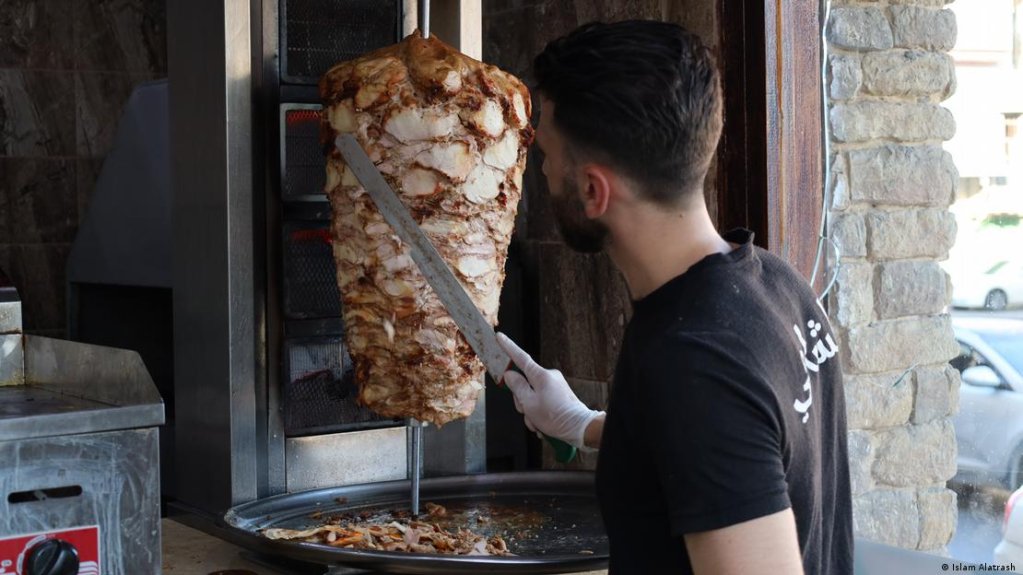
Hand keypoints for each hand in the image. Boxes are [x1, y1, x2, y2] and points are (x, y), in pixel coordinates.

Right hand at [496, 332, 603, 449]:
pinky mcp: (558, 393)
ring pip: (531, 394)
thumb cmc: (555, 416)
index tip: (500, 337)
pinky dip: (538, 412)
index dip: (508, 347)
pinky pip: (541, 400)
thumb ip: (516, 387)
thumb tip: (510, 374)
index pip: (520, 357)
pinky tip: (542, 423)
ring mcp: (554, 384)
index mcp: (540, 375)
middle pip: (524, 382)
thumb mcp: (528, 403)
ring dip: (530, 410)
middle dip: (521, 400)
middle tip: (526, 412)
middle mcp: (548, 376)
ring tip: (536, 422)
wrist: (578, 427)